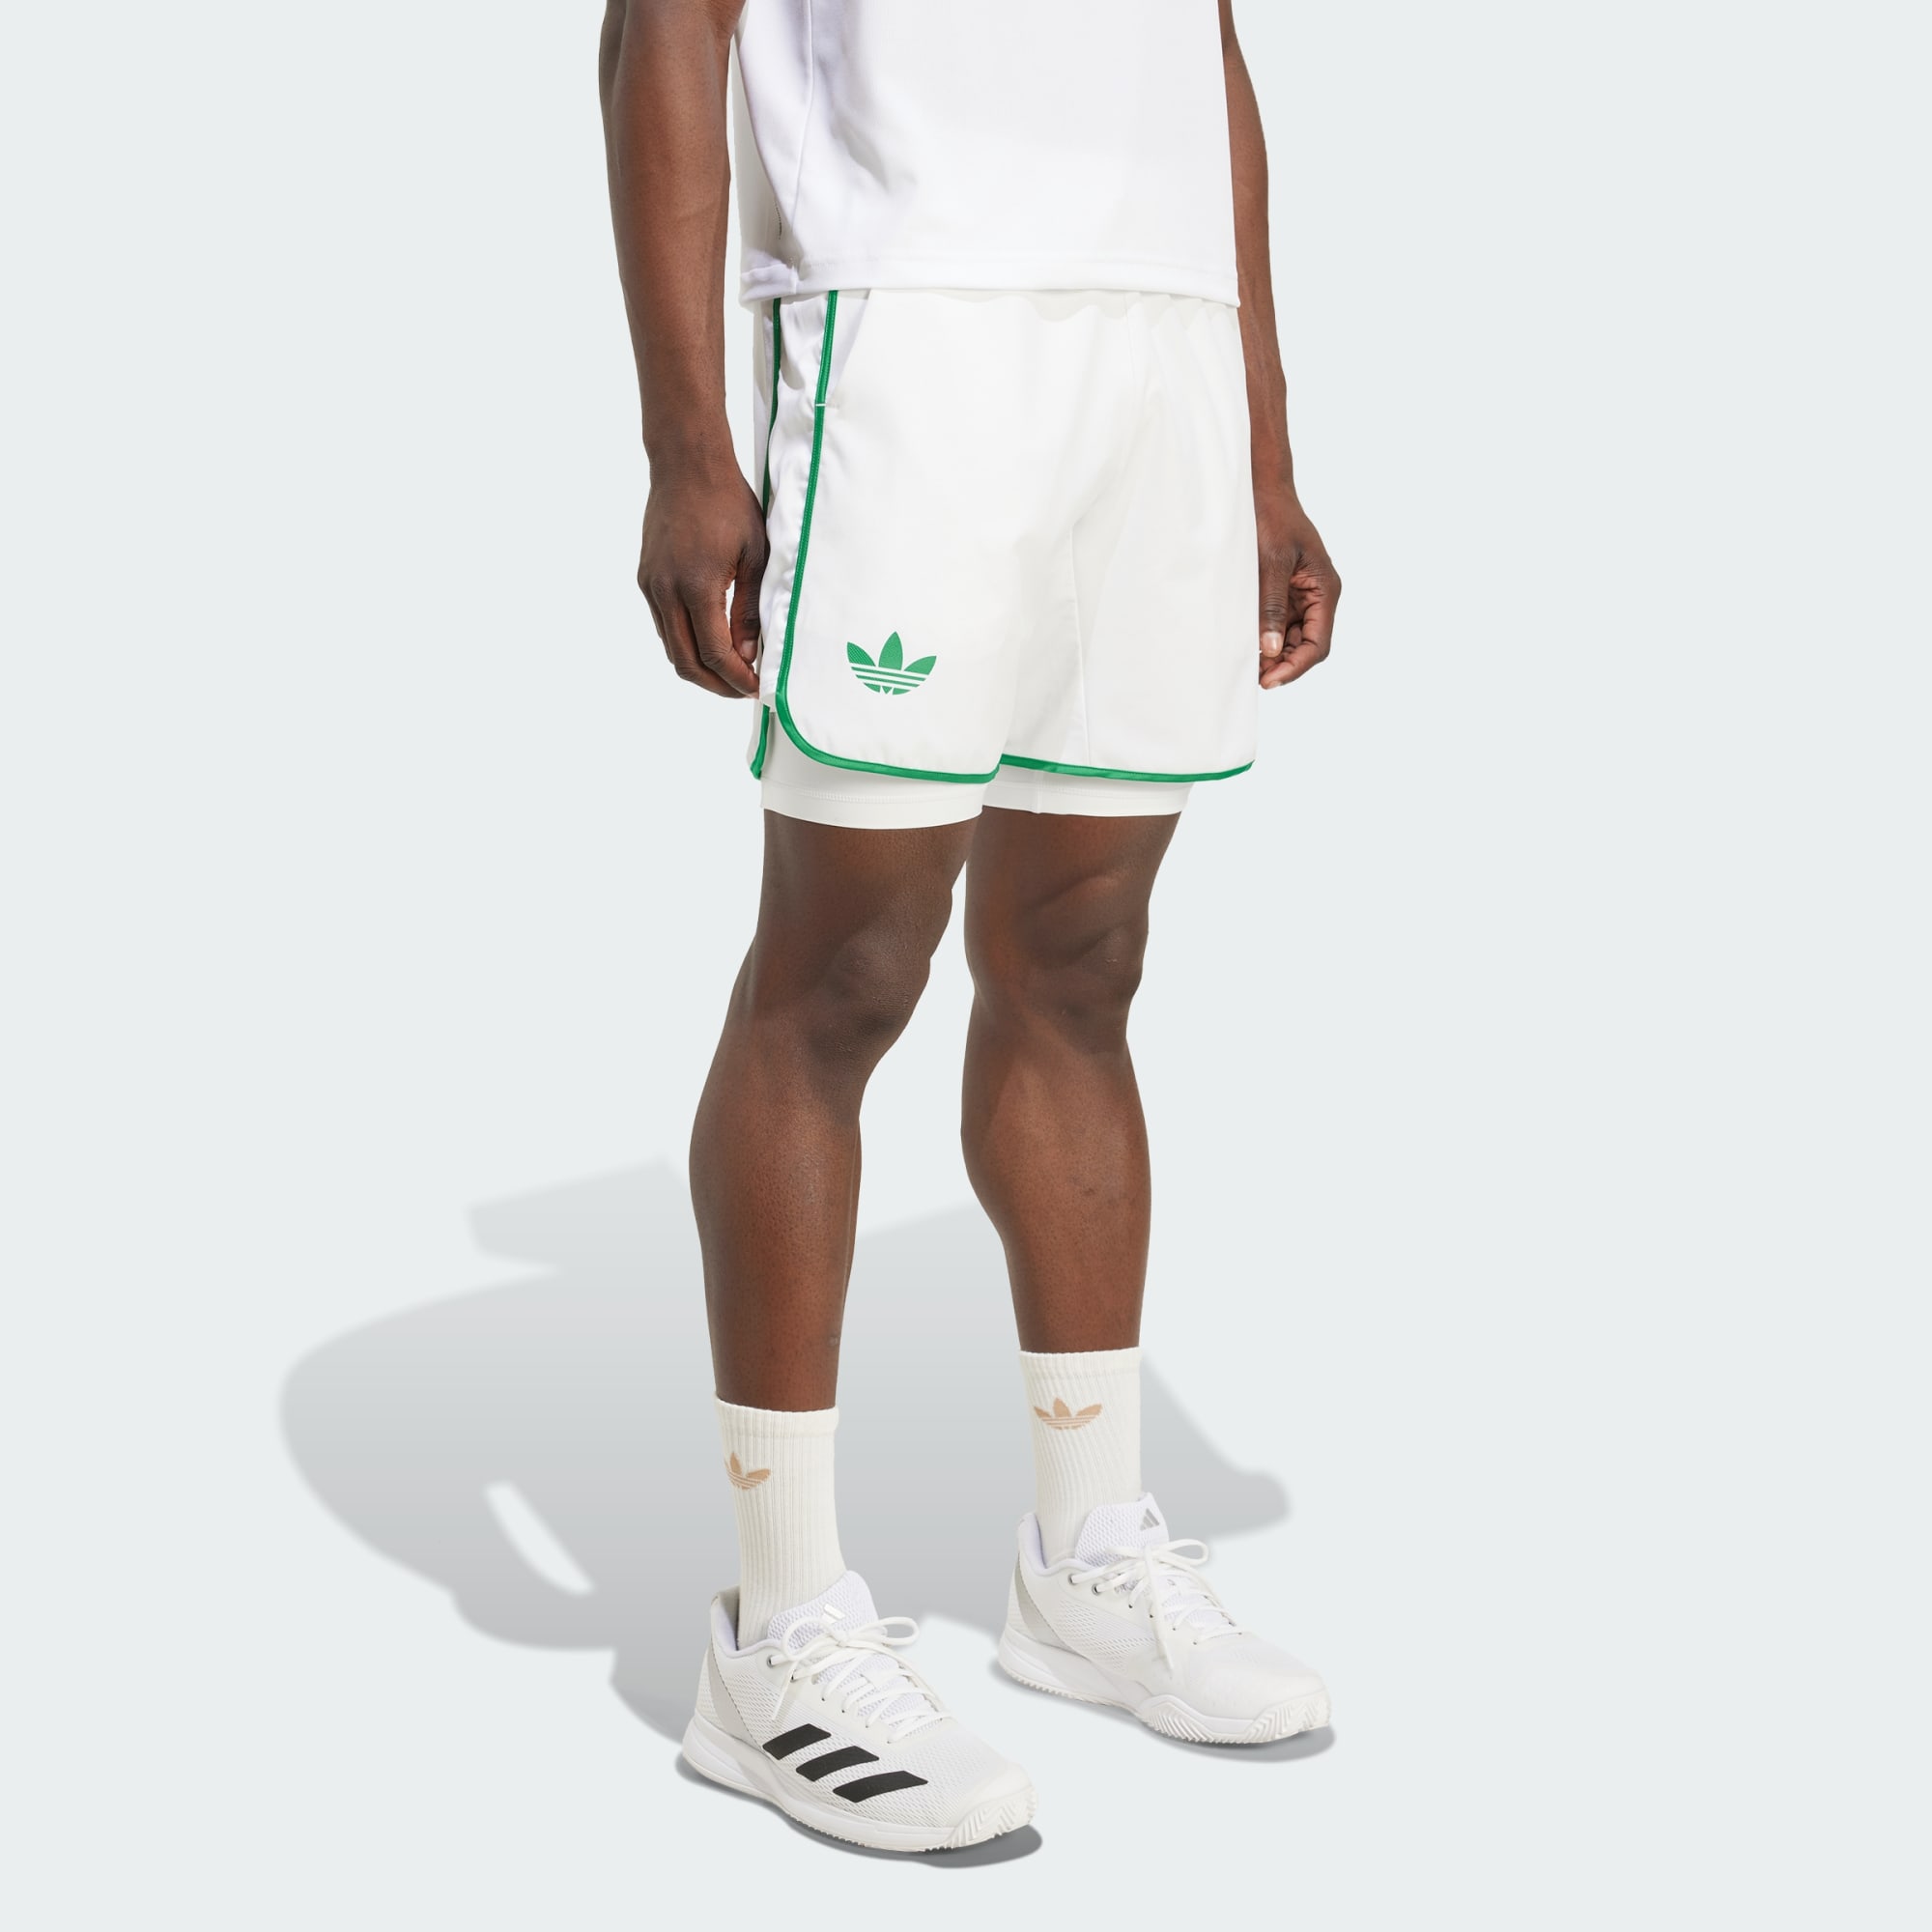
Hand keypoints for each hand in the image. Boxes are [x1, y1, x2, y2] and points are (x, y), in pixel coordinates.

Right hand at [637, 459, 766, 697]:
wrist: (686, 464)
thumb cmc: (728, 503)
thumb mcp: (755, 556)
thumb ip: (751, 610)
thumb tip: (749, 655)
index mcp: (696, 586)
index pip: (715, 653)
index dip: (736, 678)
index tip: (757, 686)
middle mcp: (665, 591)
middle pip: (686, 661)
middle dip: (716, 684)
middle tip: (743, 689)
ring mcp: (651, 586)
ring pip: (671, 647)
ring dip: (699, 667)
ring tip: (730, 670)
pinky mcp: (645, 579)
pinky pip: (663, 625)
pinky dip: (685, 643)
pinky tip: (709, 642)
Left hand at [1256, 491, 1339, 689]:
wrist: (1262, 490)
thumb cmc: (1272, 518)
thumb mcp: (1272, 562)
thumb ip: (1272, 606)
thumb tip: (1271, 649)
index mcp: (1325, 589)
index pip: (1318, 643)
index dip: (1296, 666)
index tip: (1269, 680)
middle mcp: (1317, 596)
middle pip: (1307, 646)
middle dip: (1283, 665)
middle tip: (1253, 677)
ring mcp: (1301, 596)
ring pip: (1292, 639)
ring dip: (1273, 655)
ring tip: (1247, 665)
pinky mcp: (1283, 592)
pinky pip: (1278, 624)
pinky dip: (1265, 638)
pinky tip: (1246, 645)